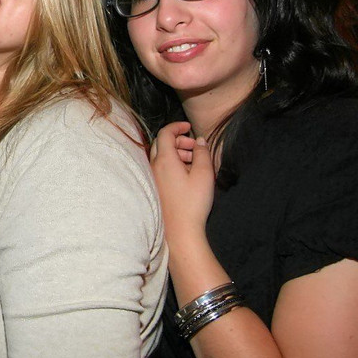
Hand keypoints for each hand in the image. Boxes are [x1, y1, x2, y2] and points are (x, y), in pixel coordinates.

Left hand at [149, 122, 214, 242]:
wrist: (181, 231)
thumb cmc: (193, 203)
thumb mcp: (204, 174)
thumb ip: (203, 153)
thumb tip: (200, 141)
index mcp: (164, 160)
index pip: (165, 133)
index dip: (177, 126)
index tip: (189, 127)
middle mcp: (154, 167)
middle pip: (161, 144)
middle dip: (178, 140)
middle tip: (195, 147)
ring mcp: (152, 178)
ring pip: (161, 156)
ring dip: (176, 153)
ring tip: (194, 161)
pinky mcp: (154, 188)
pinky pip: (160, 168)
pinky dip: (172, 164)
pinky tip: (187, 174)